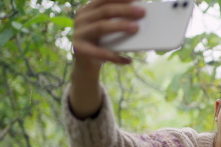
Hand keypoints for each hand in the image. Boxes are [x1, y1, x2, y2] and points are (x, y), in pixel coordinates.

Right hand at [69, 0, 144, 117]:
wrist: (86, 65)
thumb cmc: (101, 44)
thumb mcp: (109, 30)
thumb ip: (118, 21)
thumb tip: (140, 16)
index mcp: (88, 10)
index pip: (104, 0)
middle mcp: (81, 19)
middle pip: (105, 11)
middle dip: (124, 10)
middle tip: (142, 12)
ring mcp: (79, 33)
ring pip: (101, 27)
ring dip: (120, 26)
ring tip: (136, 28)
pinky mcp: (79, 49)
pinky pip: (100, 52)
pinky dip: (115, 56)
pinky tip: (128, 60)